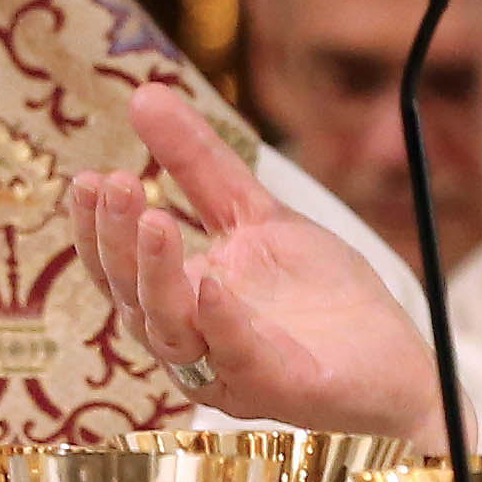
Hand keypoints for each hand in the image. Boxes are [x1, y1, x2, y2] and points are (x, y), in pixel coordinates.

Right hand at [69, 83, 440, 443]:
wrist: (394, 360)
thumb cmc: (321, 298)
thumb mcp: (257, 216)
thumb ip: (200, 165)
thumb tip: (144, 94)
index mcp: (181, 302)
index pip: (118, 270)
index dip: (97, 229)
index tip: (87, 179)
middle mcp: (191, 340)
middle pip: (131, 297)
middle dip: (118, 241)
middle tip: (115, 184)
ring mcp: (228, 368)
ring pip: (169, 330)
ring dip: (157, 275)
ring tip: (155, 219)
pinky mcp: (274, 387)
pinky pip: (237, 356)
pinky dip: (221, 322)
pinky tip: (215, 283)